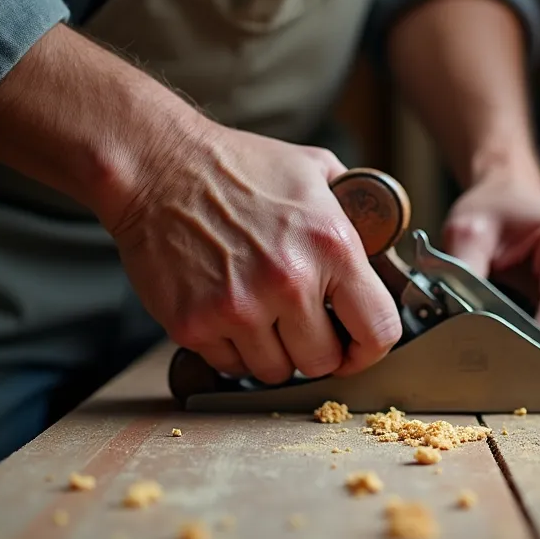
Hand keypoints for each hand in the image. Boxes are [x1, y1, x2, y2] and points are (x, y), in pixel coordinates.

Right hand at [102, 121, 402, 383]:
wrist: (157, 166)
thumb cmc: (238, 167)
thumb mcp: (317, 172)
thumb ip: (356, 211)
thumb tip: (382, 240)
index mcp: (331, 247)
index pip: (378, 331)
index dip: (371, 348)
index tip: (359, 347)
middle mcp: (289, 282)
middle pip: (324, 362)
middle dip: (319, 350)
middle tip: (304, 328)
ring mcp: (239, 308)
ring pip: (276, 372)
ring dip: (275, 353)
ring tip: (264, 316)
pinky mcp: (194, 325)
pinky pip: (230, 366)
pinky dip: (234, 350)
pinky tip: (230, 315)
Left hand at [441, 173, 539, 344]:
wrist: (505, 193)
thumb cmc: (492, 207)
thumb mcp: (467, 231)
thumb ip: (462, 271)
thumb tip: (457, 316)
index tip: (518, 358)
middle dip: (537, 343)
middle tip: (497, 360)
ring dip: (537, 342)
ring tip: (500, 345)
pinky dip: (537, 335)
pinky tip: (511, 338)